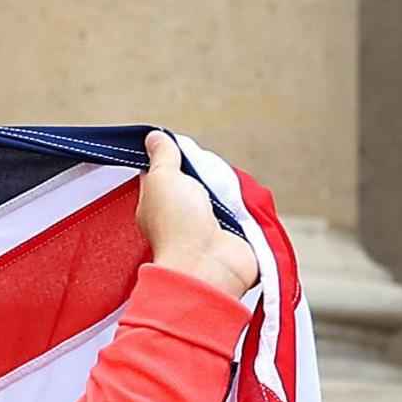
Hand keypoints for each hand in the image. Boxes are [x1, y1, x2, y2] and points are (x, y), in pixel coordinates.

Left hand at [136, 130, 261, 299]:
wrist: (208, 264)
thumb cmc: (177, 224)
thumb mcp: (163, 180)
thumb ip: (162, 158)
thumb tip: (153, 137)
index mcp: (157, 204)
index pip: (166, 174)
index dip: (177, 160)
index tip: (185, 152)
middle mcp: (181, 215)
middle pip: (200, 182)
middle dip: (210, 173)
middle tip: (213, 171)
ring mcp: (208, 225)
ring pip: (224, 195)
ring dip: (230, 189)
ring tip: (230, 187)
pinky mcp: (233, 233)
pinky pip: (244, 211)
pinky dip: (247, 205)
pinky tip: (245, 201)